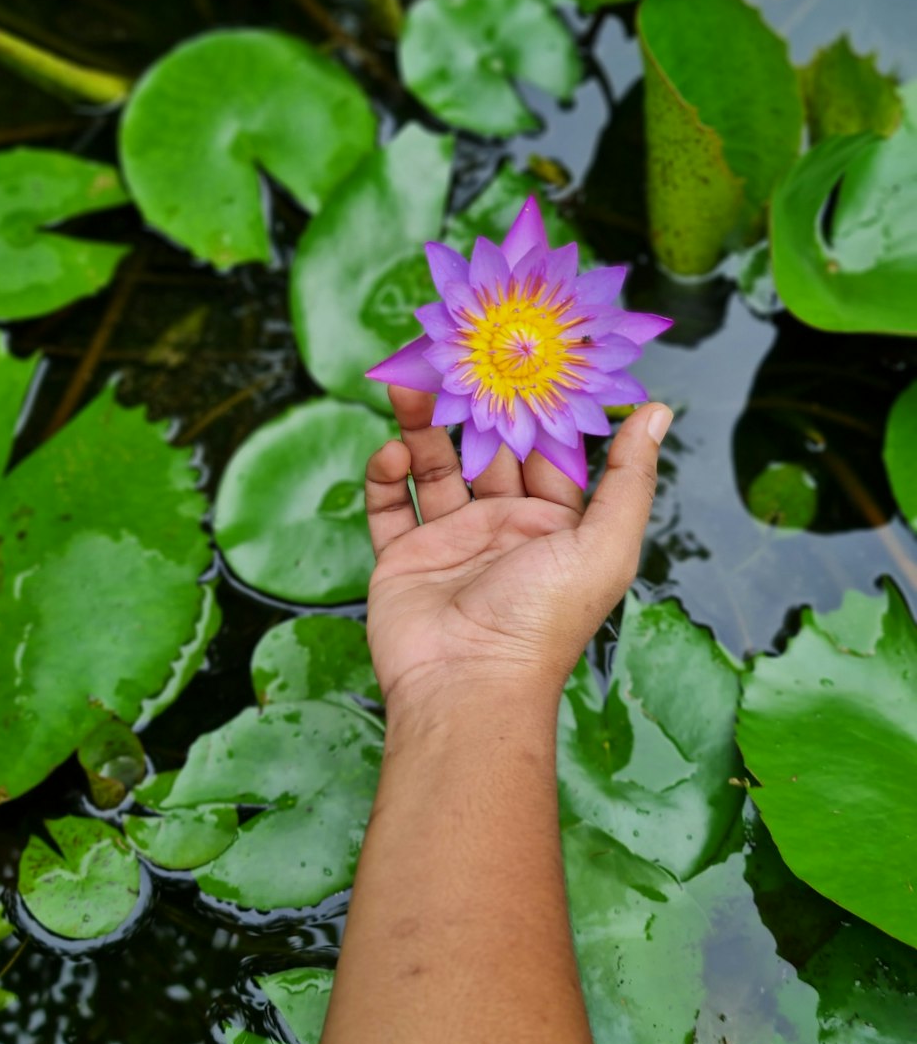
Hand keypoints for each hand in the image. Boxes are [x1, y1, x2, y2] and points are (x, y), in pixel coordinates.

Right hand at [364, 386, 671, 712]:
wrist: (466, 687)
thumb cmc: (542, 622)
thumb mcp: (604, 545)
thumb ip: (630, 477)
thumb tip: (659, 409)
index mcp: (555, 527)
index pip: (546, 452)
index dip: (535, 408)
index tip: (524, 355)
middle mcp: (503, 529)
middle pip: (485, 451)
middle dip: (472, 406)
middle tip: (456, 356)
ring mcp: (451, 542)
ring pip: (433, 467)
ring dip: (421, 425)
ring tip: (409, 382)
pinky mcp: (404, 558)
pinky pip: (389, 506)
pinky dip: (386, 475)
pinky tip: (391, 452)